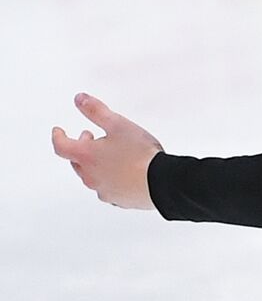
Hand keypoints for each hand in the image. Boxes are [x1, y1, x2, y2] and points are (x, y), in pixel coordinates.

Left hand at [52, 93, 163, 210]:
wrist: (163, 184)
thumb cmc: (140, 155)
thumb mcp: (118, 124)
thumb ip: (96, 111)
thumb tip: (80, 100)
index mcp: (86, 156)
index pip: (61, 146)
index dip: (58, 137)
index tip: (59, 132)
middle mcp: (91, 176)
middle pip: (76, 163)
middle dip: (82, 149)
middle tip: (91, 139)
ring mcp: (105, 190)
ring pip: (92, 177)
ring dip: (96, 166)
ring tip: (110, 158)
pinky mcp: (120, 201)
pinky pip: (109, 190)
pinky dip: (110, 180)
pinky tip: (123, 175)